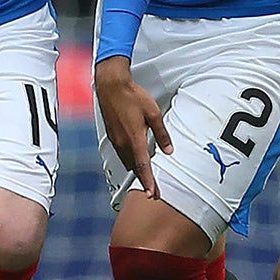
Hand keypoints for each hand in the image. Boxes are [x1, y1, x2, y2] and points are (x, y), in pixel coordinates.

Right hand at [95, 56, 168, 198]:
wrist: (110, 86)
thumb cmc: (131, 96)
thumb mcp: (153, 113)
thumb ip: (162, 133)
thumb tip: (169, 149)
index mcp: (134, 138)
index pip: (143, 166)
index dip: (148, 181)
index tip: (153, 193)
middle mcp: (123, 142)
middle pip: (134, 167)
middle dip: (143, 180)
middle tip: (152, 192)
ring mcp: (116, 139)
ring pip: (127, 161)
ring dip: (136, 171)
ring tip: (145, 179)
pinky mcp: (112, 135)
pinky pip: (122, 153)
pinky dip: (130, 161)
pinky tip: (135, 161)